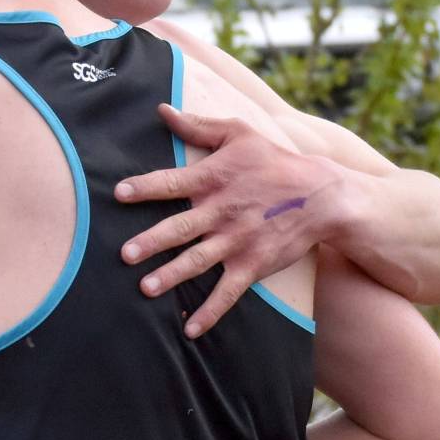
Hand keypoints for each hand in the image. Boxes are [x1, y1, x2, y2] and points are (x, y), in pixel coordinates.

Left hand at [115, 105, 339, 336]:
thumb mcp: (238, 134)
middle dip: (152, 242)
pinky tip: (189, 329)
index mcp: (213, 178)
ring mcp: (237, 241)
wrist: (320, 196)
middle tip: (125, 254)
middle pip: (180, 228)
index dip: (145, 187)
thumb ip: (198, 125)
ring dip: (172, 276)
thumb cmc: (272, 160)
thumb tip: (162, 110)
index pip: (171, 183)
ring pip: (198, 261)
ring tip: (146, 288)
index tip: (119, 193)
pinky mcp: (252, 265)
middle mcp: (221, 212)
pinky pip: (228, 292)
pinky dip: (210, 312)